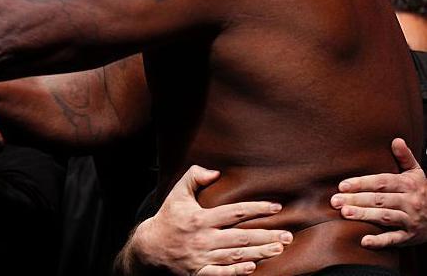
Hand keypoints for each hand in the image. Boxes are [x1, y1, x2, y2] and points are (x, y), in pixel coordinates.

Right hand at [120, 165, 291, 274]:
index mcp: (200, 218)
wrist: (149, 247)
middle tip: (288, 235)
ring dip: (260, 253)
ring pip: (236, 255)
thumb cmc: (168, 218)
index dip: (256, 209)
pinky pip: (221, 274)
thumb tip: (215, 172)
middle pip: (241, 237)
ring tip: (279, 249)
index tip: (276, 207)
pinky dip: (237, 272)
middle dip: (266, 236)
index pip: (234, 212)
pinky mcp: (199, 272)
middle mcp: (203, 238)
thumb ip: (193, 178)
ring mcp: (202, 257)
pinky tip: (254, 268)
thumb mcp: (177, 194)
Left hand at [331, 137, 426, 247]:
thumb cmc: (421, 192)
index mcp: (409, 185)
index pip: (382, 183)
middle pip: (380, 200)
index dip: (362, 183)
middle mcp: (410, 202)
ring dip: (365, 215)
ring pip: (386, 217)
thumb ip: (405, 158)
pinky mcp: (410, 236)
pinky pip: (395, 239)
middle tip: (335, 201)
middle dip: (357, 200)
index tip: (342, 185)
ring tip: (345, 214)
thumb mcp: (416, 174)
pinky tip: (364, 241)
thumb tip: (396, 139)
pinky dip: (380, 242)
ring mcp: (411, 220)